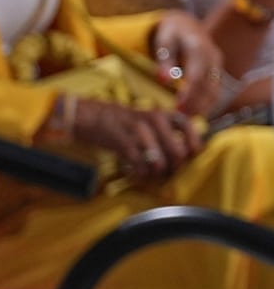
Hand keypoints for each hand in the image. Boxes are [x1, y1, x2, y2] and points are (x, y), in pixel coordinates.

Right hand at [69, 96, 201, 183]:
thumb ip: (167, 131)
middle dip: (174, 166)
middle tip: (168, 171)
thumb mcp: (149, 118)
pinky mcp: (124, 143)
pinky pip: (139, 165)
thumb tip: (183, 152)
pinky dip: (140, 174)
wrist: (96, 116)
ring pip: (159, 162)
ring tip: (151, 174)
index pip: (187, 127)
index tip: (192, 155)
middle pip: (177, 151)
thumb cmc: (125, 122)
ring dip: (156, 173)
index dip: (193, 144)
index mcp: (162, 114)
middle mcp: (154, 120)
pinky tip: (137, 173)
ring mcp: (139, 132)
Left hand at [151, 11, 224, 115]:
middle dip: (196, 103)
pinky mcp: (216, 72)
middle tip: (181, 118)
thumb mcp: (164, 42)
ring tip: (186, 120)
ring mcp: (216, 65)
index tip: (178, 107)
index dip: (189, 93)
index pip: (197, 75)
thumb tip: (164, 80)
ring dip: (202, 107)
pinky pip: (215, 91)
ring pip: (215, 90)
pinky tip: (193, 114)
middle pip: (208, 85)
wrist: (186, 26)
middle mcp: (212, 56)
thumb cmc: (171, 34)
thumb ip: (164, 60)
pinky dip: (205, 104)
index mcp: (199, 47)